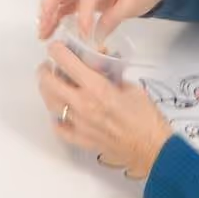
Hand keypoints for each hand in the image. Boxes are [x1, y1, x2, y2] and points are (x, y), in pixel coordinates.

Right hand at [38, 0, 167, 39]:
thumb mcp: (132, 6)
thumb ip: (112, 19)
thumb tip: (94, 38)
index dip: (84, 13)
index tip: (83, 34)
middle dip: (50, 5)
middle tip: (43, 26)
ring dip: (48, 12)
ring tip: (42, 33)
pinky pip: (64, 3)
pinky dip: (55, 16)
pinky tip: (50, 30)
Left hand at [38, 42, 171, 178]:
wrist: (153, 150)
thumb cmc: (146, 119)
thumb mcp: (131, 86)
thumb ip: (110, 74)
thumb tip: (99, 63)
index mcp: (96, 88)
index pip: (66, 62)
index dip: (57, 50)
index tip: (56, 47)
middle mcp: (83, 105)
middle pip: (49, 82)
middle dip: (45, 70)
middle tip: (49, 65)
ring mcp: (79, 124)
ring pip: (50, 103)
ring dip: (47, 90)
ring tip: (53, 84)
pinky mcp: (81, 139)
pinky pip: (59, 128)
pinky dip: (56, 118)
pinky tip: (61, 111)